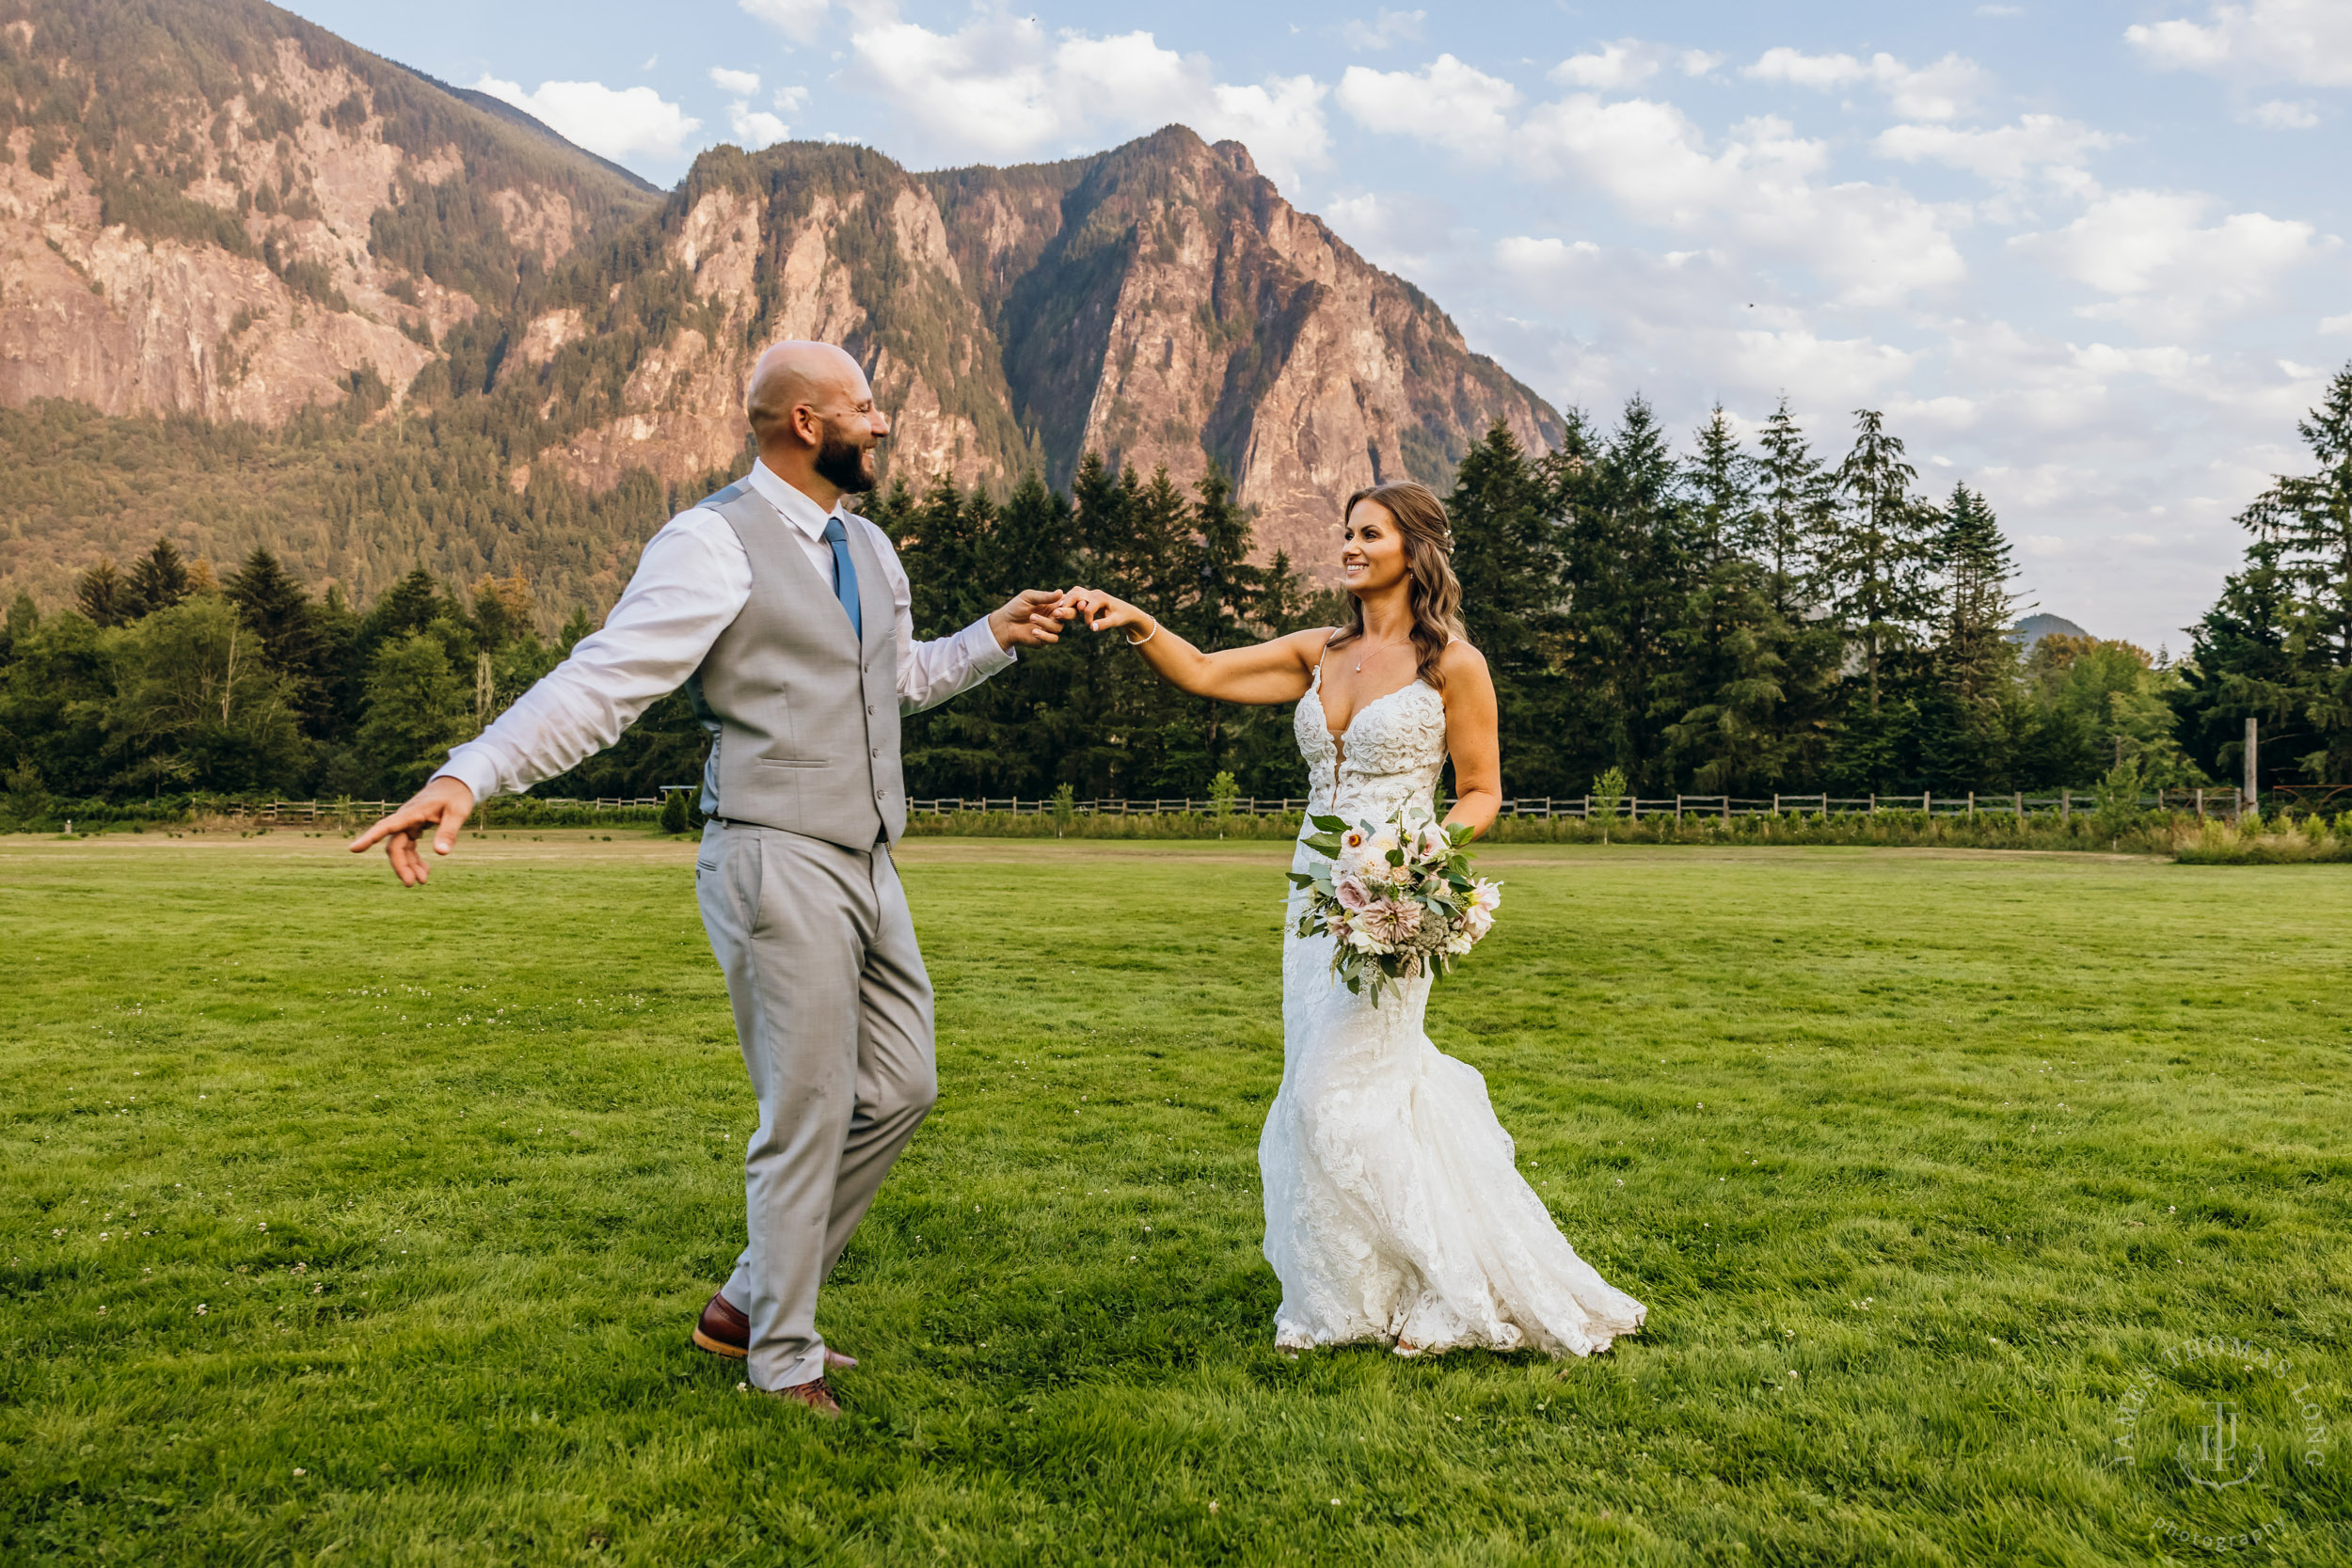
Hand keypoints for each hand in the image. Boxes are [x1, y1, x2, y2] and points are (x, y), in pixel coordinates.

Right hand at [347, 775, 475, 886]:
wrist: (455, 784)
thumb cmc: (456, 796)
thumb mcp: (457, 813)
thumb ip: (448, 832)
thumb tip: (441, 853)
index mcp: (412, 813)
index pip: (387, 826)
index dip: (370, 837)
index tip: (353, 849)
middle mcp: (405, 819)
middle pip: (394, 845)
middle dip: (400, 865)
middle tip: (411, 884)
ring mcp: (408, 825)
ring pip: (401, 849)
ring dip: (408, 865)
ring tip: (422, 881)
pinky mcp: (414, 829)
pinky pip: (409, 847)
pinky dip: (415, 860)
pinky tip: (424, 871)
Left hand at [988, 588, 1073, 649]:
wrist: (1004, 624)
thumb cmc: (1016, 607)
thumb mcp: (1029, 597)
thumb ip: (1044, 596)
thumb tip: (1061, 592)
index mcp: (1053, 603)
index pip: (1069, 602)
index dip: (1072, 602)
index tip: (1064, 602)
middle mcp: (1055, 616)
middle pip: (1072, 615)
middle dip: (1067, 614)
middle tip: (1056, 612)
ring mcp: (1051, 628)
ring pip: (1059, 627)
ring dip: (1045, 622)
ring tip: (1031, 617)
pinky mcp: (1045, 639)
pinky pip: (1053, 639)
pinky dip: (1044, 635)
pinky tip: (1033, 631)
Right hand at [1066, 586, 1149, 639]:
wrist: (1127, 611)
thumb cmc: (1122, 616)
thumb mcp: (1115, 622)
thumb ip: (1104, 624)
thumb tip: (1092, 628)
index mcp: (1101, 598)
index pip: (1087, 608)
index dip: (1087, 619)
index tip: (1091, 626)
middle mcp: (1095, 593)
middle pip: (1076, 594)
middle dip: (1068, 604)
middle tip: (1059, 614)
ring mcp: (1091, 593)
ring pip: (1075, 592)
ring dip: (1067, 600)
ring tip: (1059, 610)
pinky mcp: (1089, 596)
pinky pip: (1076, 594)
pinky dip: (1069, 599)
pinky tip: (1064, 607)